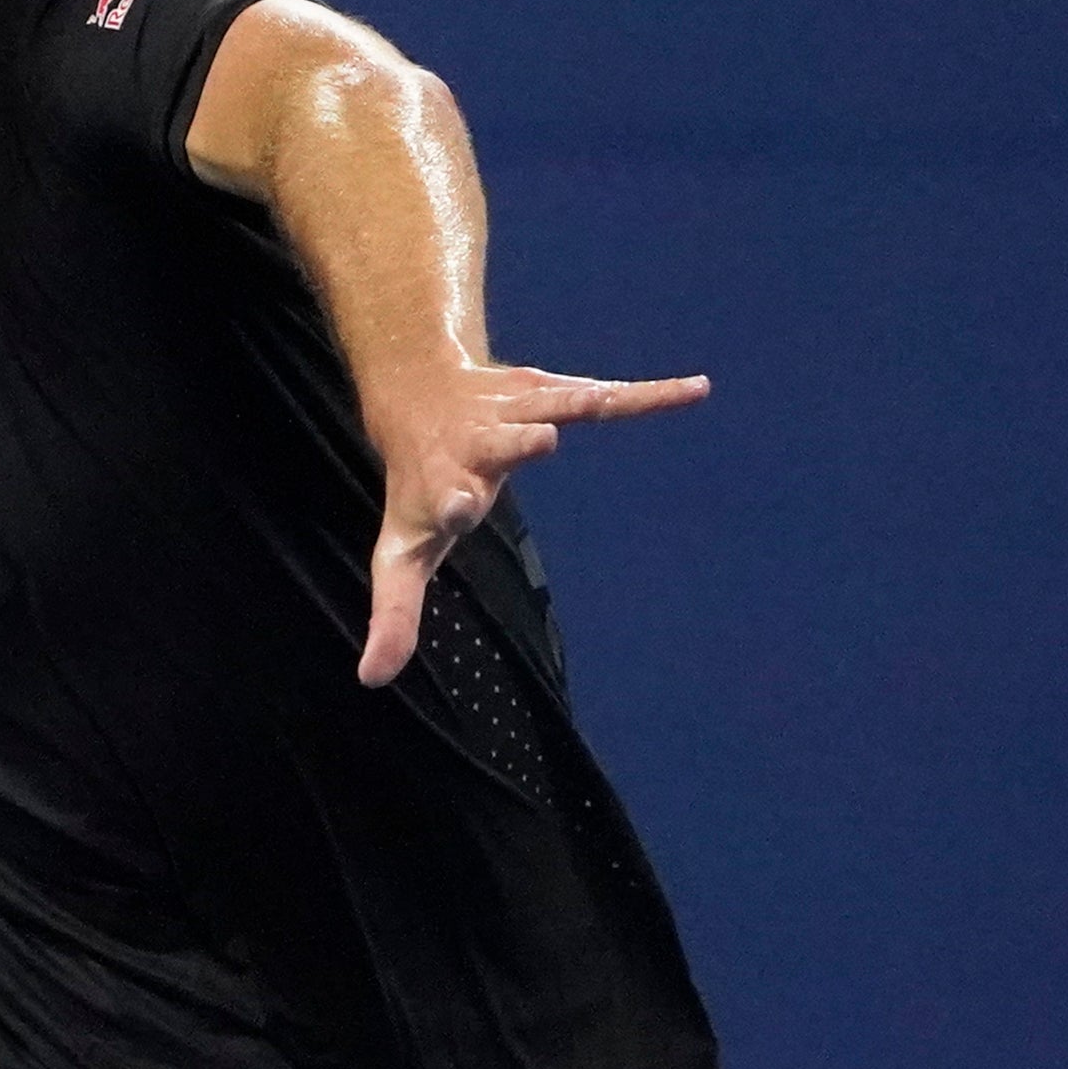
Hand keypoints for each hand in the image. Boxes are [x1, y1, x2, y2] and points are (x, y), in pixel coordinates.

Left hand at [354, 362, 708, 686]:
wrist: (416, 393)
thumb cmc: (417, 491)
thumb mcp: (401, 555)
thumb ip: (395, 615)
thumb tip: (371, 679)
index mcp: (444, 486)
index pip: (447, 498)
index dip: (454, 503)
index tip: (458, 506)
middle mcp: (478, 443)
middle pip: (498, 442)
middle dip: (515, 442)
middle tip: (539, 440)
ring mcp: (513, 412)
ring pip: (546, 405)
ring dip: (569, 403)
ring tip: (598, 399)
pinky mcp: (546, 393)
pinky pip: (604, 398)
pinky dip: (649, 396)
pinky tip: (696, 389)